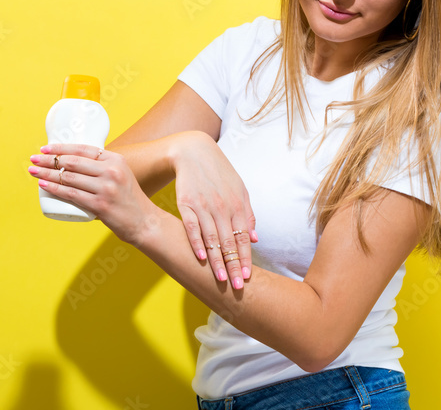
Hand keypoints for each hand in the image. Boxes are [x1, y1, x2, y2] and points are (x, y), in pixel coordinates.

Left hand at [29, 144, 157, 244]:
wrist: (144, 222)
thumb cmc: (129, 200)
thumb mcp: (121, 175)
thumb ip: (102, 168)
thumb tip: (75, 164)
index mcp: (116, 159)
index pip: (83, 148)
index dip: (61, 147)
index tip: (45, 148)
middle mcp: (111, 171)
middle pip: (72, 162)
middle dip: (49, 160)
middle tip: (34, 160)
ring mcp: (105, 188)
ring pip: (68, 178)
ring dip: (46, 174)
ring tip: (33, 172)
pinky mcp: (100, 204)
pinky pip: (71, 194)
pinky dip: (54, 189)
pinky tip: (43, 185)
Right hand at [169, 131, 256, 289]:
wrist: (194, 152)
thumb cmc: (220, 174)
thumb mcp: (239, 189)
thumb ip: (248, 214)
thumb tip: (254, 239)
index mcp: (237, 205)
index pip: (243, 238)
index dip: (245, 259)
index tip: (248, 277)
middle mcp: (222, 207)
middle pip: (229, 242)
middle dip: (234, 266)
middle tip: (238, 287)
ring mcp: (204, 206)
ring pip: (212, 239)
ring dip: (217, 261)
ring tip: (220, 280)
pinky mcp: (186, 204)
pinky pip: (192, 227)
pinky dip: (196, 243)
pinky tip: (200, 258)